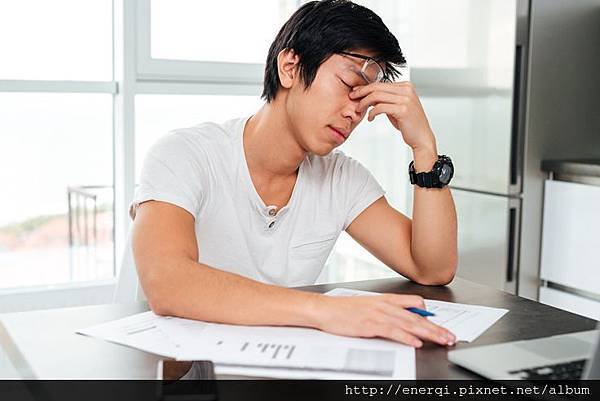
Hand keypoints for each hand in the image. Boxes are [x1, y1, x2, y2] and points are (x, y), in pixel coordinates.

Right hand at [314, 293, 455, 347]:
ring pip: (409, 324)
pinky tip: (415, 343)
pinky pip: (393, 331)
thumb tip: (401, 318)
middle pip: (417, 317)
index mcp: (385, 299)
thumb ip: (386, 310)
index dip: (429, 316)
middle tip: (450, 336)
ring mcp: (378, 314)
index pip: (414, 303)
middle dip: (436, 328)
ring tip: (441, 340)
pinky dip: (406, 337)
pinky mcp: (370, 325)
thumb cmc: (344, 310)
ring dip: (428, 333)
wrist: (325, 309)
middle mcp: (385, 305)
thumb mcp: (368, 305)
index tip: (441, 325)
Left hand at [350, 82, 435, 151]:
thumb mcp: (396, 107)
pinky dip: (372, 113)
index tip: (357, 92)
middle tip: (352, 97)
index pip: (381, 83)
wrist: (421, 137)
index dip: (366, 87)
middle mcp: (407, 90)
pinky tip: (370, 118)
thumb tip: (368, 94)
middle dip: (362, 92)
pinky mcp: (403, 109)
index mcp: (406, 86)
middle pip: (377, 86)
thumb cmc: (409, 123)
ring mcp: (406, 99)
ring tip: (359, 109)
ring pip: (377, 95)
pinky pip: (380, 107)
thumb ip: (385, 99)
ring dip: (364, 102)